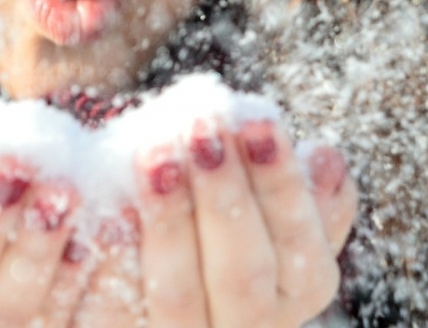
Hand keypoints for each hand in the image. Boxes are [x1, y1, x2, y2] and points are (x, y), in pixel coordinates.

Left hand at [72, 121, 357, 327]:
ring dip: (169, 220)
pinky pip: (112, 310)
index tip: (257, 120)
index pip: (298, 244)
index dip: (279, 184)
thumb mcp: (274, 204)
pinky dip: (107, 258)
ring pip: (178, 294)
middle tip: (203, 127)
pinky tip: (102, 204)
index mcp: (296, 290)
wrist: (151, 271)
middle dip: (225, 197)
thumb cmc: (222, 214)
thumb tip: (325, 159)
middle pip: (243, 276)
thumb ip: (303, 190)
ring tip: (156, 151)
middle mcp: (244, 326)